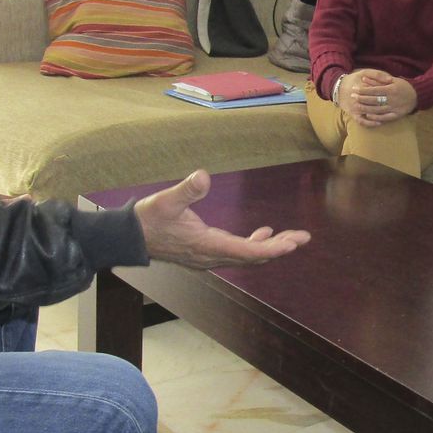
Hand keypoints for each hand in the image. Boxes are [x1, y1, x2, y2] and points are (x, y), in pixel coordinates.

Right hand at [134, 170, 309, 268]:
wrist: (130, 239)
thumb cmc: (148, 220)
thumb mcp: (165, 201)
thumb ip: (186, 190)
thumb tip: (203, 176)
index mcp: (207, 245)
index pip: (247, 251)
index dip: (271, 249)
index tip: (292, 243)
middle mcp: (212, 256)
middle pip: (253, 257)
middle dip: (279, 248)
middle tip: (303, 238)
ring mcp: (209, 257)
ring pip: (246, 257)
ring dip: (269, 248)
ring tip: (291, 238)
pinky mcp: (206, 253)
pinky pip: (237, 253)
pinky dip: (254, 246)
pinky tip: (263, 233)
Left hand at [343, 69, 415, 127]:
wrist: (417, 95)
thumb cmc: (403, 86)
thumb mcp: (392, 80)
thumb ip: (378, 80)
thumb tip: (364, 78)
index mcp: (390, 89)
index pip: (373, 90)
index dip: (362, 90)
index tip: (354, 89)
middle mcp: (391, 99)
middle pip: (373, 100)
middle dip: (361, 99)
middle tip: (352, 97)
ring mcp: (394, 108)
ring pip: (377, 109)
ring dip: (366, 108)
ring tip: (356, 106)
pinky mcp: (396, 115)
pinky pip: (384, 117)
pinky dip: (375, 117)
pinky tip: (367, 116)